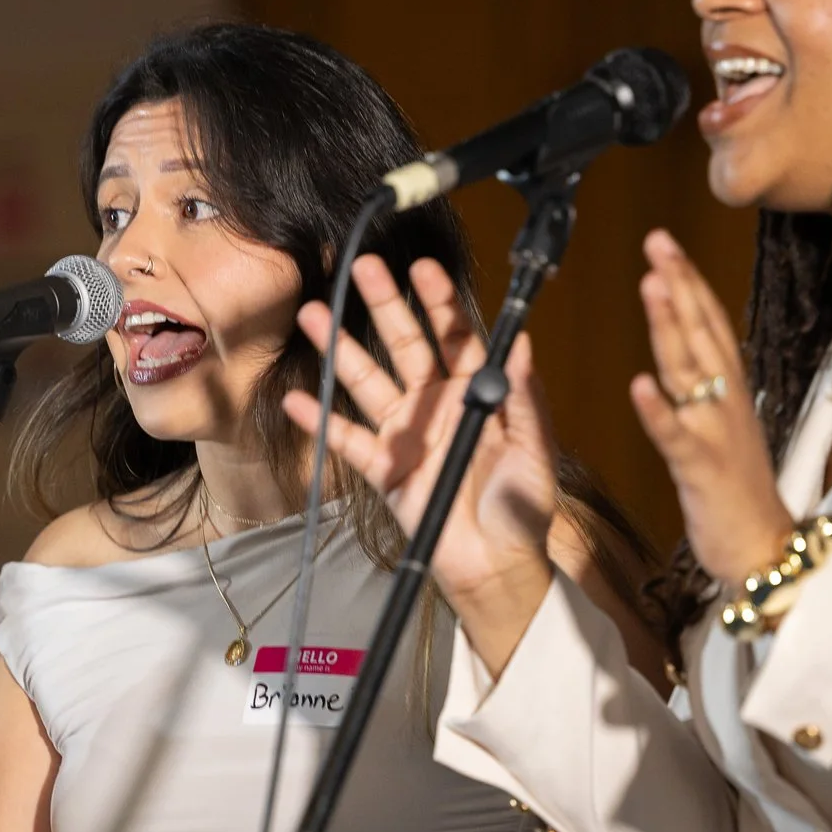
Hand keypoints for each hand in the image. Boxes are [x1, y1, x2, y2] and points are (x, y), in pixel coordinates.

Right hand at [282, 256, 558, 627]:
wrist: (496, 565)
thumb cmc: (524, 507)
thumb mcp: (534, 449)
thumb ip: (523, 397)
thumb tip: (522, 343)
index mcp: (476, 393)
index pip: (454, 336)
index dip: (438, 302)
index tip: (422, 268)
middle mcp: (437, 405)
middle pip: (404, 345)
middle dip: (383, 306)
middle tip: (362, 267)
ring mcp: (406, 434)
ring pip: (367, 382)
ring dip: (341, 350)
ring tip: (314, 314)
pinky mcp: (384, 469)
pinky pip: (348, 440)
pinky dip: (321, 421)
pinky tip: (298, 399)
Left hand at [629, 230, 795, 580]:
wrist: (766, 548)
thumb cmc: (739, 491)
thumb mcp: (724, 427)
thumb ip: (706, 387)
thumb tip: (686, 349)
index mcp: (730, 391)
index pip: (709, 323)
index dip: (689, 280)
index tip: (666, 242)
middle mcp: (726, 402)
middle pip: (701, 332)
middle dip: (680, 283)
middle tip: (657, 240)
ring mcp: (716, 433)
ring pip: (689, 371)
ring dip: (669, 326)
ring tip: (649, 284)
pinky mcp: (702, 469)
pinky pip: (676, 436)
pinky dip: (658, 410)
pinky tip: (639, 384)